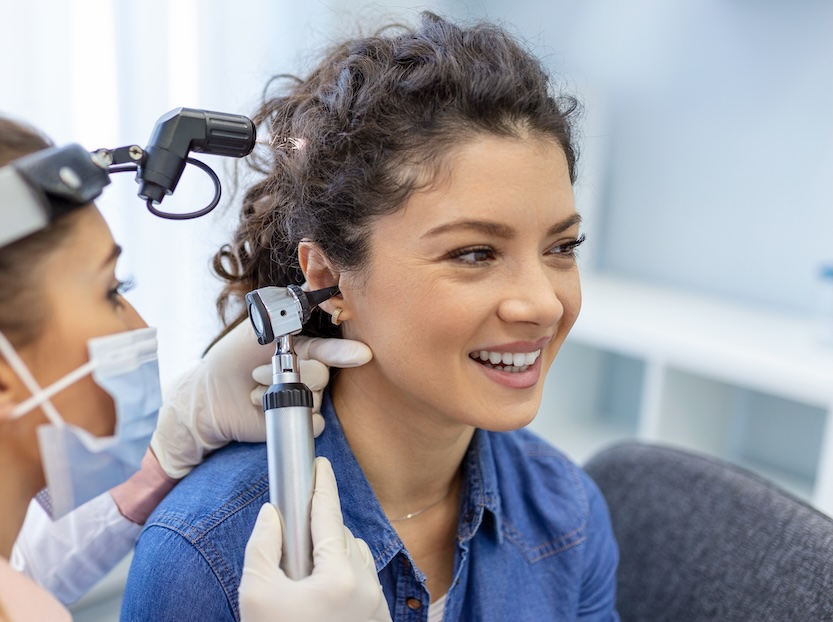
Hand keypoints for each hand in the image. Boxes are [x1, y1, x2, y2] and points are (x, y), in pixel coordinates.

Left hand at [151, 321, 371, 478]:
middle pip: (322, 374)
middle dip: (289, 372)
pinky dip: (283, 413)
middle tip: (257, 370)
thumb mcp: (257, 325)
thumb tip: (313, 286)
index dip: (345, 352)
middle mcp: (311, 373)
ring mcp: (306, 399)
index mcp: (306, 349)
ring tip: (255, 387)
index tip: (360, 354)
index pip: (331, 350)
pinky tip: (262, 408)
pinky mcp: (299, 421)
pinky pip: (311, 421)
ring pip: (314, 397)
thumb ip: (286, 308)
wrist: (210, 395)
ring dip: (277, 391)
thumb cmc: (234, 357)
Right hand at [239, 458, 391, 621]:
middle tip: (291, 552)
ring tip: (305, 579)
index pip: (329, 515)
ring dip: (334, 556)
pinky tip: (322, 594)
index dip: (322, 485)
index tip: (320, 464)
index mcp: (340, 576)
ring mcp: (377, 605)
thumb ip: (262, 546)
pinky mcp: (380, 619)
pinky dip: (346, 578)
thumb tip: (272, 514)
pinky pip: (365, 582)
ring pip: (356, 558)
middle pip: (341, 537)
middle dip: (317, 534)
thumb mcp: (256, 595)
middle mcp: (367, 586)